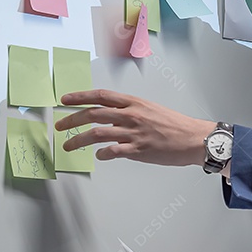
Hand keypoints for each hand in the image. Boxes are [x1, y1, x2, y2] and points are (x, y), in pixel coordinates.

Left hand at [55, 89, 214, 166]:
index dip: (80, 97)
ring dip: (77, 140)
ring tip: (67, 145)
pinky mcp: (137, 149)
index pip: (101, 96)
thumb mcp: (150, 109)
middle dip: (71, 119)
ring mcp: (133, 133)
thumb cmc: (174, 124)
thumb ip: (129, 112)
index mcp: (134, 103)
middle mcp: (131, 115)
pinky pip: (111, 152)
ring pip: (96, 133)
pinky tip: (99, 156)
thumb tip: (110, 117)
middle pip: (93, 114)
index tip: (65, 100)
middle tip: (59, 125)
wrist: (193, 138)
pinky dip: (101, 154)